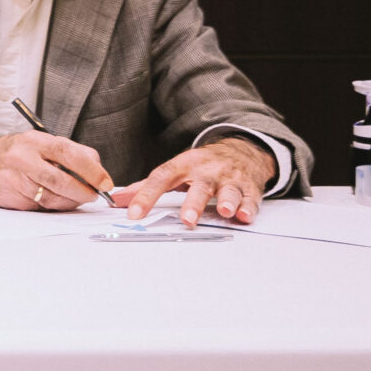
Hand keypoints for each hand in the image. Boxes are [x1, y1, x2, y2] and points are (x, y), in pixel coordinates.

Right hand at [0, 130, 112, 210]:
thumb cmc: (12, 154)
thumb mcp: (38, 143)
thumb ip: (67, 152)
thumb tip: (97, 169)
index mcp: (34, 141)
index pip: (69, 153)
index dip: (92, 170)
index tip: (105, 182)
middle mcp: (23, 158)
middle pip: (62, 180)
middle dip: (85, 191)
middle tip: (95, 195)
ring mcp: (15, 178)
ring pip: (53, 197)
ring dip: (70, 201)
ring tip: (75, 197)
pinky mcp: (10, 196)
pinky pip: (40, 205)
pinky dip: (54, 205)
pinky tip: (54, 199)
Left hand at [111, 137, 272, 226]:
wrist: (243, 150)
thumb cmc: (204, 164)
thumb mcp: (176, 169)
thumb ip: (149, 185)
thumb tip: (119, 199)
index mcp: (184, 165)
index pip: (161, 178)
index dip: (146, 195)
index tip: (134, 213)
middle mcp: (207, 171)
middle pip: (199, 187)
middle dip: (194, 203)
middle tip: (187, 219)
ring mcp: (230, 179)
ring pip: (229, 190)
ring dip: (227, 201)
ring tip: (224, 211)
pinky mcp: (249, 188)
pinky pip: (251, 198)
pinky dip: (249, 207)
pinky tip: (245, 215)